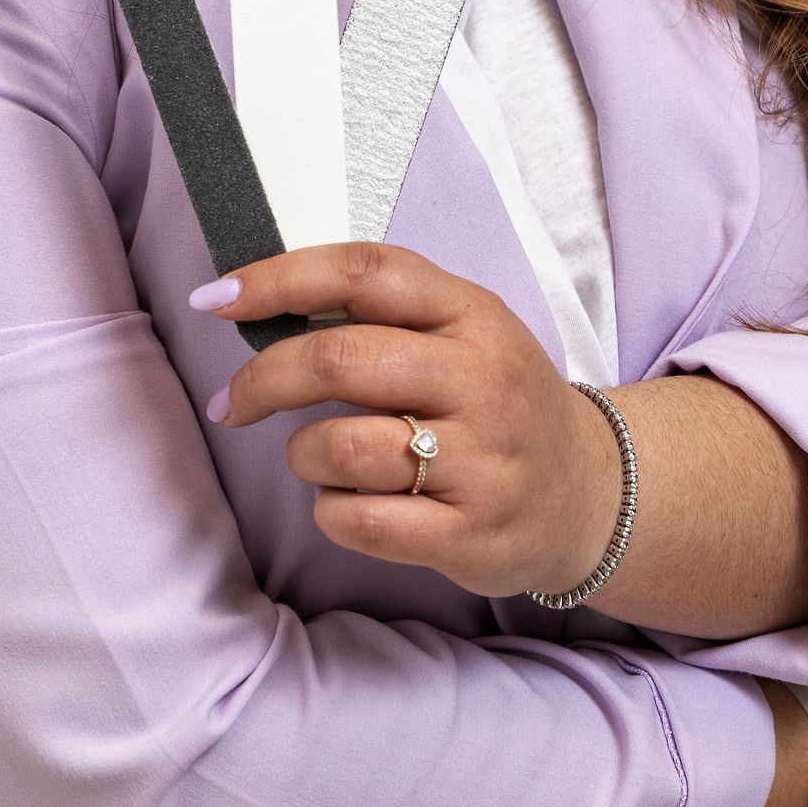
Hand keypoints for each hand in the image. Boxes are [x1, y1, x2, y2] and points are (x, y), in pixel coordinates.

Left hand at [196, 240, 627, 597]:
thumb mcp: (465, 334)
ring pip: (339, 446)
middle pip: (339, 360)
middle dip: (263, 379)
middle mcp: (482, 381)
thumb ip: (382, 314)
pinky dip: (331, 511)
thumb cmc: (497, 405)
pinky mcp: (470, 534)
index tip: (217, 298)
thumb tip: (260, 304)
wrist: (590, 495)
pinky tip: (351, 503)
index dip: (279, 278)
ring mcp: (481, 462)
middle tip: (232, 402)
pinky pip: (357, 520)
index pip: (365, 272)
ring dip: (303, 454)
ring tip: (322, 459)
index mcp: (474, 315)